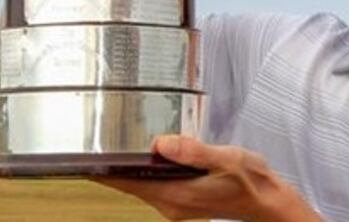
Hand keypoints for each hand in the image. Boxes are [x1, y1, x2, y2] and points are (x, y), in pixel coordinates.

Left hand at [94, 135, 322, 221]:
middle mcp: (170, 203)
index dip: (103, 172)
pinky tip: (147, 156)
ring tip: (112, 147)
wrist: (267, 202)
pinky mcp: (182, 201)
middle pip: (129, 184)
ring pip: (141, 184)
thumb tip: (160, 144)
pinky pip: (155, 185)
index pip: (128, 183)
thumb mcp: (224, 158)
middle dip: (111, 167)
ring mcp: (176, 204)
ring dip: (128, 168)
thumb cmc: (251, 181)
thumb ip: (192, 152)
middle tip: (90, 144)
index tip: (81, 161)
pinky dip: (146, 171)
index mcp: (176, 194)